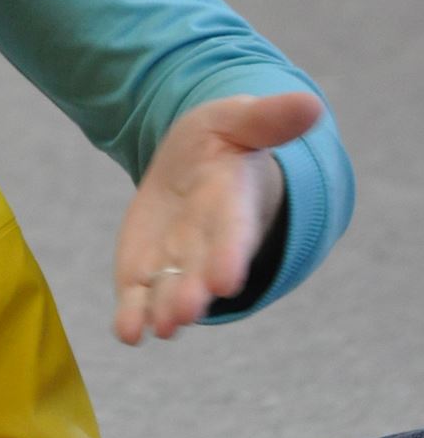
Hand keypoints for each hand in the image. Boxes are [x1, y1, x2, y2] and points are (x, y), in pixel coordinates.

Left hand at [112, 90, 318, 342]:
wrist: (192, 164)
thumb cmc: (222, 141)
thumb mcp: (239, 120)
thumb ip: (268, 119)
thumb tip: (311, 103)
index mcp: (232, 205)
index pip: (233, 232)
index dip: (229, 254)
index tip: (226, 278)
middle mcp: (207, 243)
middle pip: (201, 271)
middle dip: (193, 292)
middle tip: (185, 311)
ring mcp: (175, 262)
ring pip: (170, 292)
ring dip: (164, 310)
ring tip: (161, 327)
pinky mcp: (144, 270)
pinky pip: (137, 298)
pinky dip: (132, 317)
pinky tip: (127, 333)